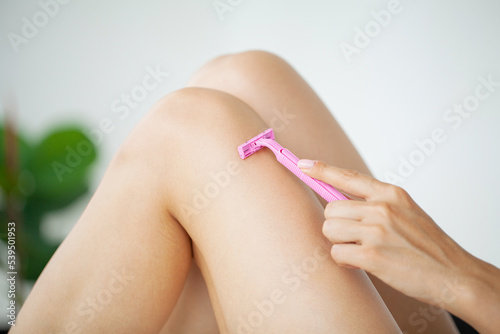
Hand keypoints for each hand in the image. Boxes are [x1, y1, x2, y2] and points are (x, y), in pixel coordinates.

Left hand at [298, 160, 499, 333]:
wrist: (455, 275)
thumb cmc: (429, 246)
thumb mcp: (407, 212)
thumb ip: (377, 204)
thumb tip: (343, 203)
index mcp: (390, 194)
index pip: (348, 176)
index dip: (322, 170)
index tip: (303, 165)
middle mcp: (382, 207)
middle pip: (331, 209)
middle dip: (337, 226)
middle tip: (357, 238)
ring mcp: (376, 230)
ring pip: (330, 230)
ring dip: (340, 243)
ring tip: (363, 251)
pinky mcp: (372, 254)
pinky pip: (336, 252)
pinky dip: (345, 261)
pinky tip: (364, 263)